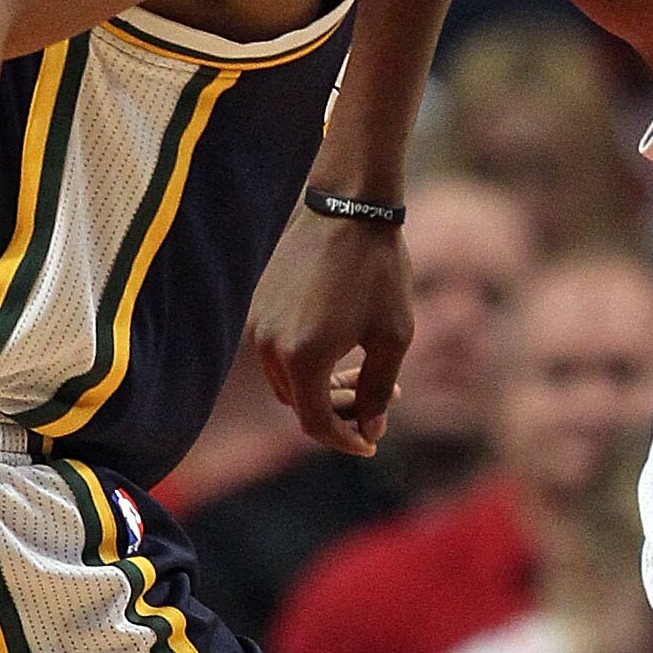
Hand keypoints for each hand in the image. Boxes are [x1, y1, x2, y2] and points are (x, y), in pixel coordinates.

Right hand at [249, 206, 411, 456]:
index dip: (344, 441)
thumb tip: (370, 430)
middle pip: (299, 404)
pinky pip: (280, 352)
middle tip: (378, 404)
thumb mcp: (393, 338)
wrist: (348, 209)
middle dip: (339, 413)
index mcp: (303, 358)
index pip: (315, 423)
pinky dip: (308, 362)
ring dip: (323, 388)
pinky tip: (342, 347)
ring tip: (365, 374)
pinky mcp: (259, 305)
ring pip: (288, 380)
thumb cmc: (378, 272)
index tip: (371, 444)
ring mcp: (260, 323)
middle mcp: (270, 345)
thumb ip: (378, 391)